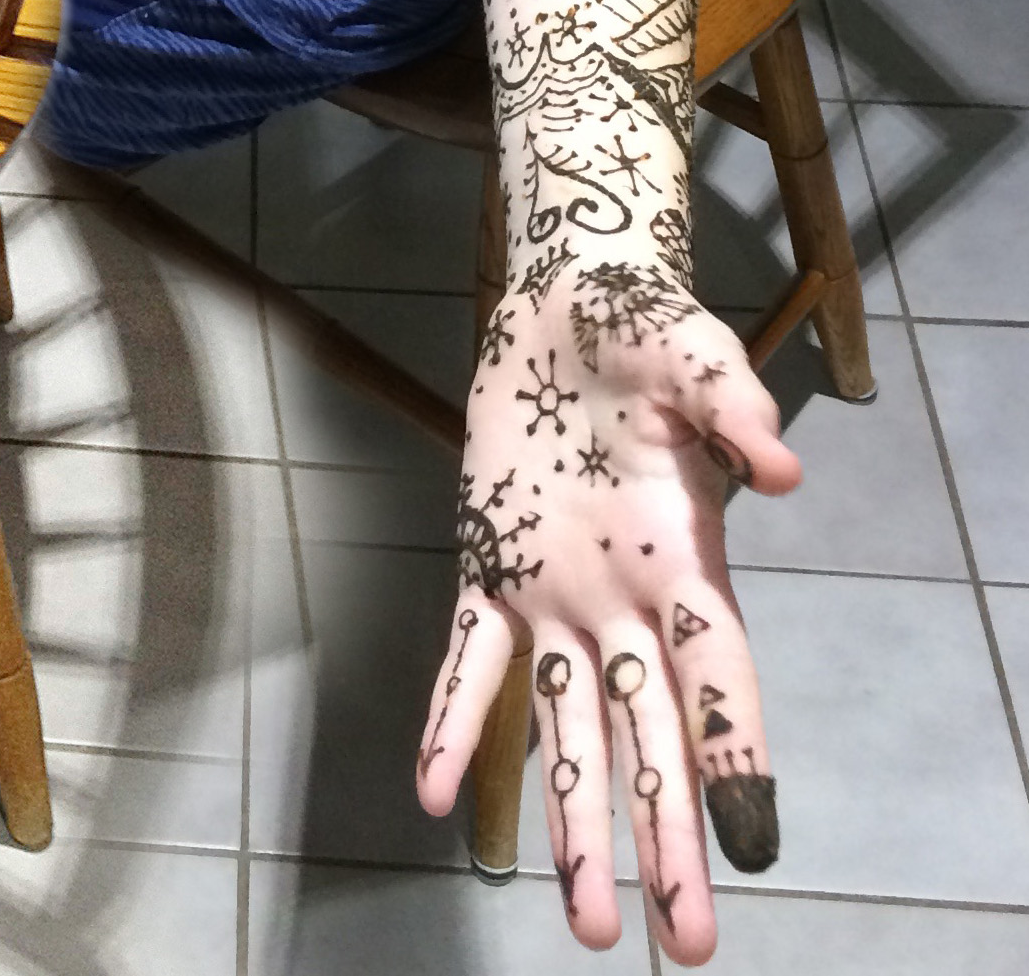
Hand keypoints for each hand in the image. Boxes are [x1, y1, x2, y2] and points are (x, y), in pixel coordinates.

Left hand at [415, 267, 802, 965]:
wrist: (562, 306)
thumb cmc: (643, 333)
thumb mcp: (694, 355)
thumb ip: (735, 409)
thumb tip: (781, 468)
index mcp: (686, 562)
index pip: (717, 681)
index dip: (735, 759)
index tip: (752, 848)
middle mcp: (623, 601)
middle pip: (651, 738)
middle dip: (665, 839)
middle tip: (684, 946)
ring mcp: (553, 594)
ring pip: (569, 728)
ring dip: (574, 821)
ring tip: (582, 923)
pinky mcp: (488, 566)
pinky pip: (468, 662)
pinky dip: (453, 723)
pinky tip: (437, 794)